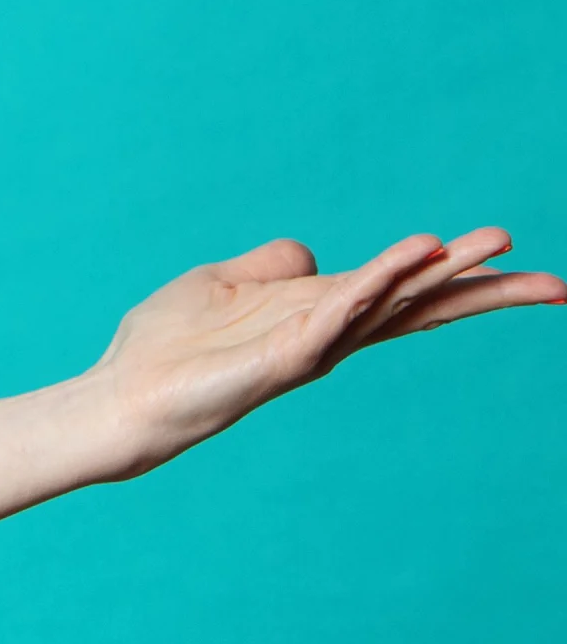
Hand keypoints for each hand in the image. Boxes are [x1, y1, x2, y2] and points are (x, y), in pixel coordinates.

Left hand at [86, 229, 564, 476]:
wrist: (120, 397)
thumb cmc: (165, 347)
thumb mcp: (223, 283)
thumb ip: (271, 265)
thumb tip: (311, 252)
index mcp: (319, 312)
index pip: (403, 291)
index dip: (457, 274)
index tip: (516, 254)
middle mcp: (327, 333)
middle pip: (421, 306)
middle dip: (486, 291)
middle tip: (559, 284)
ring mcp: (309, 348)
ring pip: (390, 304)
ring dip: (442, 273)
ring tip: (497, 246)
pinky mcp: (280, 358)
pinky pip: (336, 312)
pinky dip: (374, 283)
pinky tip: (411, 256)